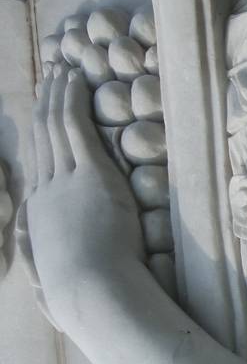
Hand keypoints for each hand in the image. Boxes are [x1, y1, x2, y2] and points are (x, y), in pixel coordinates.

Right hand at [26, 64, 145, 330]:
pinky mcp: (90, 176)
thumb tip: (48, 282)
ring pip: (56, 127)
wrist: (91, 290)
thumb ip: (53, 269)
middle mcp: (45, 190)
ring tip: (64, 69)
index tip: (41, 112)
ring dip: (59, 95)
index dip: (39, 133)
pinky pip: (77, 129)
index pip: (38, 162)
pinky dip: (74, 103)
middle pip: (42, 136)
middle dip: (46, 103)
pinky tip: (76, 82)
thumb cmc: (82, 294)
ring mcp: (65, 181)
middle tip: (50, 76)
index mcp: (38, 212)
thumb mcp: (58, 279)